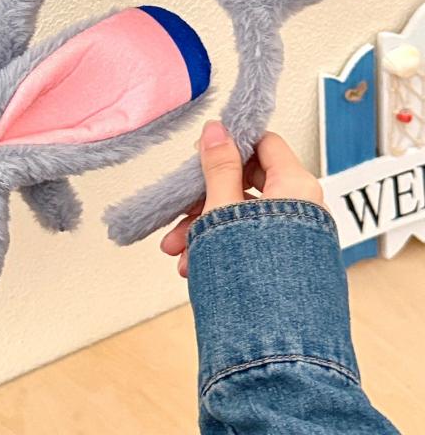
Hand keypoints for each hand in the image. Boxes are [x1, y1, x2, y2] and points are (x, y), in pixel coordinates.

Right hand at [160, 121, 323, 277]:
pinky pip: (250, 242)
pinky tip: (192, 265)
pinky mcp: (288, 265)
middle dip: (203, 197)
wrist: (275, 352)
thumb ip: (219, 168)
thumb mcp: (223, 211)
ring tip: (177, 251)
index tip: (199, 154)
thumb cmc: (253, 279)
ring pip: (243, 217)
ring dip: (204, 227)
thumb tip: (216, 130)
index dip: (230, 145)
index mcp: (297, 187)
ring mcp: (298, 240)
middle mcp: (303, 210)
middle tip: (176, 211)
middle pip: (247, 182)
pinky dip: (221, 248)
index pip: (264, 144)